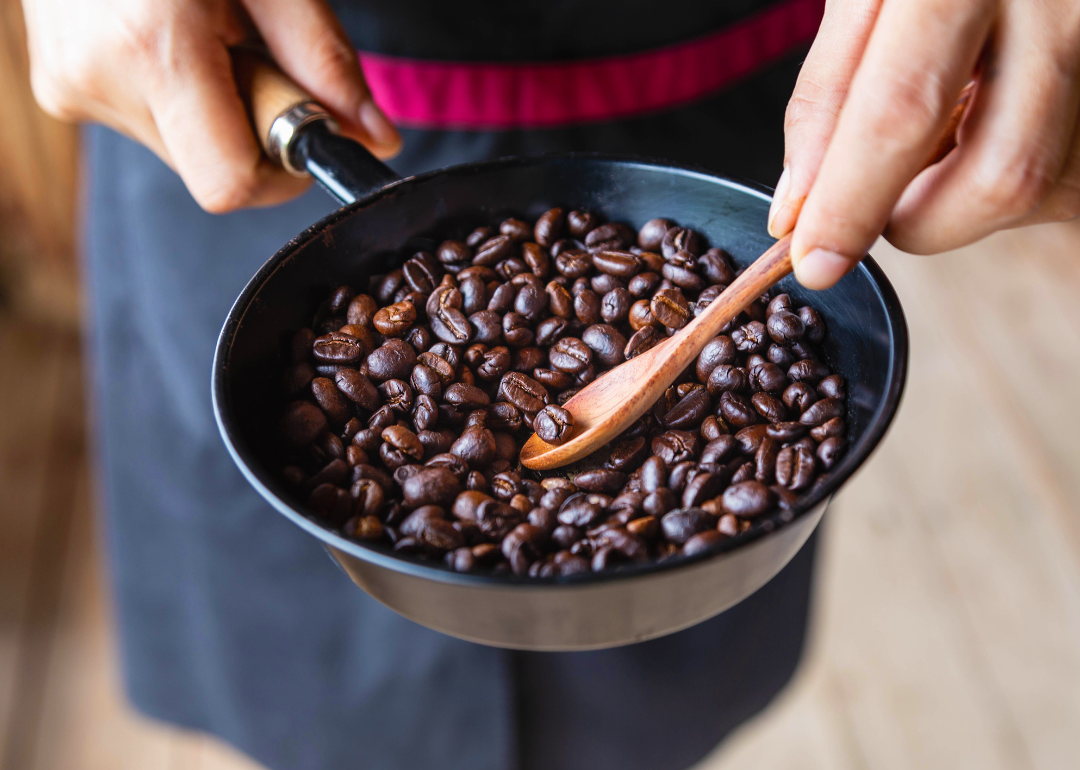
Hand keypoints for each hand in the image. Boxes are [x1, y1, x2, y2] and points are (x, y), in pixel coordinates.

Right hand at [22, 0, 400, 212]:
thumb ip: (324, 61)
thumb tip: (375, 140)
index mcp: (154, 48)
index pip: (231, 185)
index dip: (279, 174)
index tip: (298, 128)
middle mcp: (101, 80)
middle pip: (211, 170)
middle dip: (248, 127)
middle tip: (244, 51)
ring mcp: (70, 87)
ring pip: (183, 150)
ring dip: (212, 107)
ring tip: (197, 29)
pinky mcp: (59, 87)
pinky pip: (147, 122)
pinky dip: (176, 94)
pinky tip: (168, 33)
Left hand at [769, 0, 1079, 288]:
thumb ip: (832, 89)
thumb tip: (799, 204)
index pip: (900, 110)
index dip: (850, 202)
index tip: (812, 262)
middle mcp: (1061, 4)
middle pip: (998, 175)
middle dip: (917, 221)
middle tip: (868, 212)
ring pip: (1039, 182)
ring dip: (961, 195)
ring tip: (938, 131)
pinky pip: (1066, 168)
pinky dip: (1003, 167)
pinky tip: (985, 114)